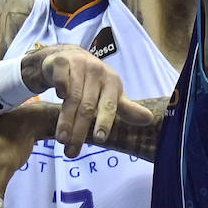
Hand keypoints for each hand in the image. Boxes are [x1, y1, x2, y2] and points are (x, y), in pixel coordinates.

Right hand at [21, 44, 154, 156]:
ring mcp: (80, 64)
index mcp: (112, 82)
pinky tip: (57, 97)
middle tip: (71, 151)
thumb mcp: (111, 94)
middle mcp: (97, 72)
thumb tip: (149, 119)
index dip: (105, 122)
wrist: (70, 56)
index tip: (99, 139)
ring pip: (72, 96)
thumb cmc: (93, 81)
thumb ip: (126, 108)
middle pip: (87, 106)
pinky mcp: (62, 61)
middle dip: (79, 130)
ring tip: (61, 139)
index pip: (109, 105)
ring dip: (66, 119)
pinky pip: (61, 76)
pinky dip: (60, 86)